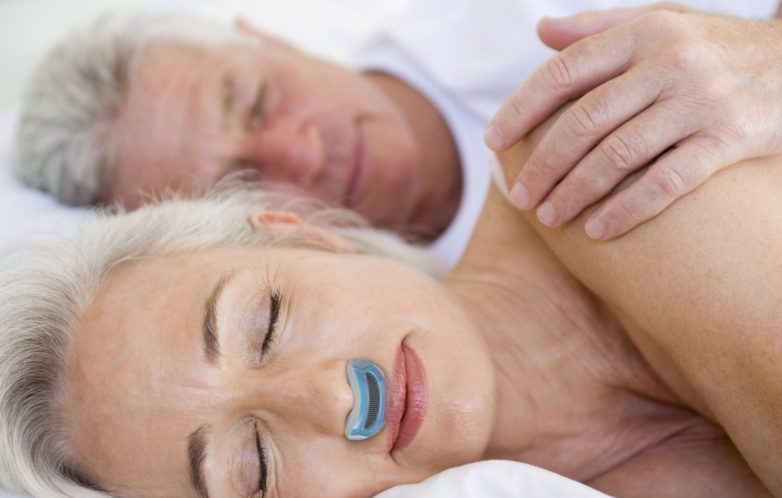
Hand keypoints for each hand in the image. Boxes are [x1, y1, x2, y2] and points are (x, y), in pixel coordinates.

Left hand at [485, 3, 781, 238]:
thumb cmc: (715, 49)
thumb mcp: (663, 23)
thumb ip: (600, 27)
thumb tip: (541, 32)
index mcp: (643, 32)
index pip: (564, 72)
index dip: (521, 109)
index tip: (494, 143)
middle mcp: (670, 62)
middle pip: (584, 121)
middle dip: (543, 165)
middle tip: (520, 198)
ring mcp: (701, 100)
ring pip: (618, 155)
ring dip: (575, 192)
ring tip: (549, 219)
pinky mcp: (731, 137)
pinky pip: (667, 181)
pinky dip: (628, 209)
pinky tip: (598, 231)